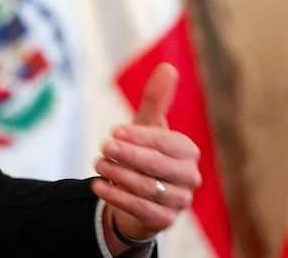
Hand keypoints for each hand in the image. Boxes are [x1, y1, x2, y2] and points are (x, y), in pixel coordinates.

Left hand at [91, 63, 201, 248]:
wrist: (134, 196)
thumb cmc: (143, 154)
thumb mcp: (147, 126)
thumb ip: (156, 100)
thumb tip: (167, 67)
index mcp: (187, 152)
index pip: (167, 143)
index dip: (141, 137)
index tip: (114, 131)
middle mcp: (189, 177)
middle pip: (160, 167)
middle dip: (129, 156)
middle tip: (103, 146)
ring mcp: (180, 201)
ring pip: (149, 188)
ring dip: (120, 175)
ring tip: (98, 164)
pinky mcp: (165, 221)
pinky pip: (142, 210)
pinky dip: (117, 197)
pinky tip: (97, 185)